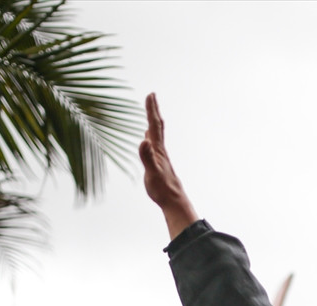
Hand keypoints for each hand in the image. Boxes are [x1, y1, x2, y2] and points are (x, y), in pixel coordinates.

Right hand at [139, 93, 198, 239]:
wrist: (173, 201)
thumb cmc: (162, 188)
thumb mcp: (152, 172)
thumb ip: (147, 157)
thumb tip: (143, 140)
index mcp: (158, 149)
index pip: (154, 125)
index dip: (151, 110)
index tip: (150, 94)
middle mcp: (160, 150)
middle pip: (157, 126)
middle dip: (153, 110)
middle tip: (151, 96)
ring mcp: (160, 156)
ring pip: (156, 135)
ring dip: (152, 122)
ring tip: (150, 114)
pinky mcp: (158, 164)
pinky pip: (153, 146)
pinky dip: (150, 137)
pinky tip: (148, 139)